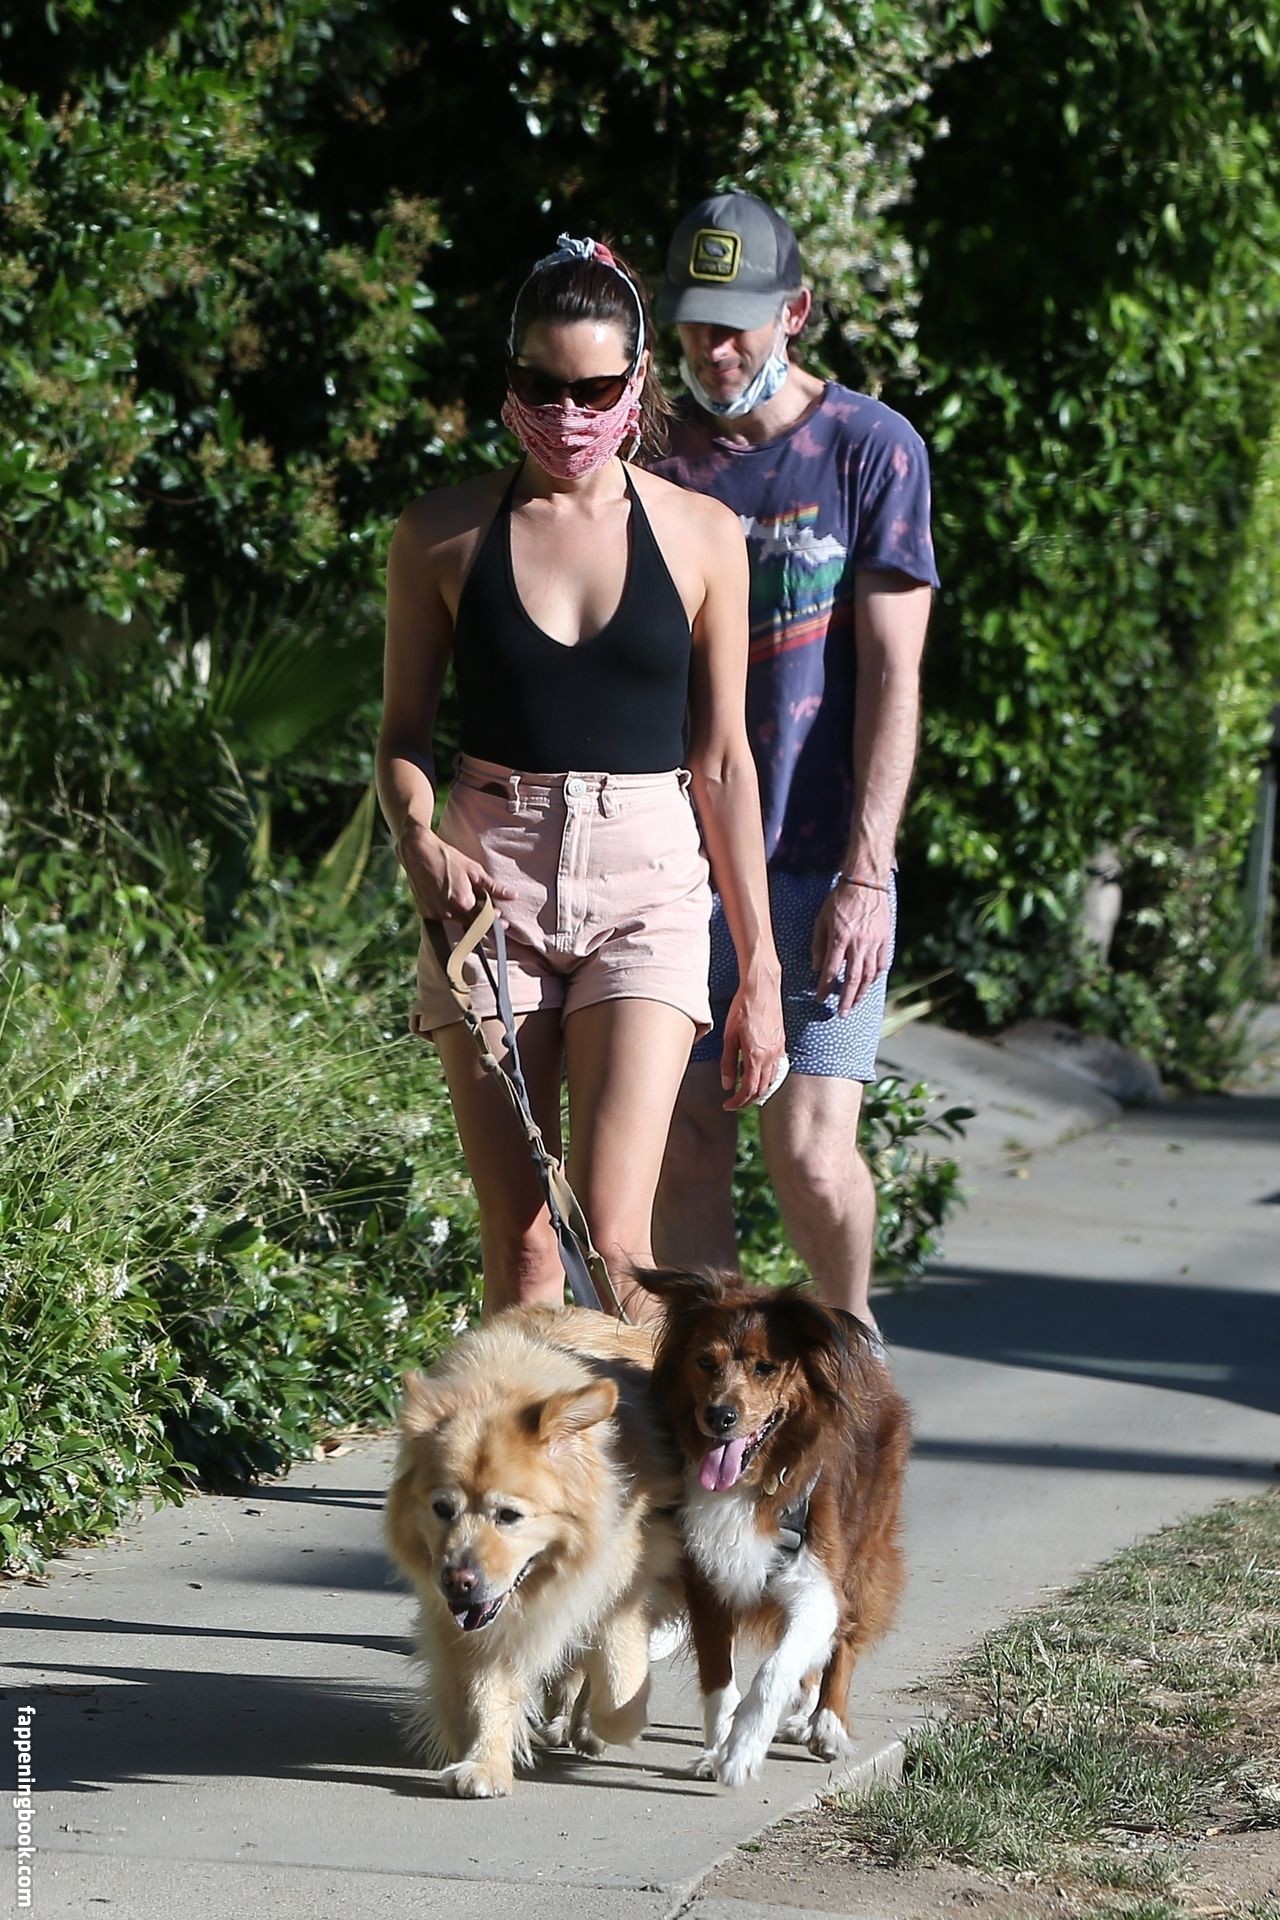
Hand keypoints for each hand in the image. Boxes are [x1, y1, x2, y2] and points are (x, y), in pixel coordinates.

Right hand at [396, 820, 515, 922]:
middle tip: (493, 915)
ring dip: (466, 916)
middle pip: (471, 925)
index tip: (504, 923)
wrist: (418, 852)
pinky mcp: (425, 912)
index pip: (485, 922)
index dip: (495, 923)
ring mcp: (435, 914)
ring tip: (468, 899)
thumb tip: (513, 896)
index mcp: (463, 903)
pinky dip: (452, 912)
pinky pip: (444, 917)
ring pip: (457, 921)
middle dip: (483, 922)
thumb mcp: (474, 871)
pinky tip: (452, 898)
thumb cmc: (448, 858)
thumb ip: (493, 888)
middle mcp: (448, 913)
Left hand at [720, 968, 785, 1111]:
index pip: (749, 1089)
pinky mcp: (782, 1044)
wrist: (762, 989)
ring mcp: (779, 1050)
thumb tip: (727, 1085)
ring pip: (771, 1081)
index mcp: (756, 1056)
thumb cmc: (742, 1009)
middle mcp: (771, 1056)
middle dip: (748, 1100)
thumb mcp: (729, 1037)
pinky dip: (767, 1078)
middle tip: (734, 1102)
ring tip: (745, 1092)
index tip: (728, 1105)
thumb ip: (727, 1063)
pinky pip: (777, 1069)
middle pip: (762, 1089)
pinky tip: (757, 1075)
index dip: (738, 1102)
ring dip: (759, 1091)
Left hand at [812, 883, 891, 1014]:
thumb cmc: (840, 900)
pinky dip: (876, 976)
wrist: (865, 883)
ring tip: (855, 1003)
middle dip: (847, 999)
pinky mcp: (885, 939)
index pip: (831, 971)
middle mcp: (858, 943)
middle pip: (853, 979)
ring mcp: (874, 942)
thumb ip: (818, 944)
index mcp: (840, 938)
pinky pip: (882, 963)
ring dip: (862, 992)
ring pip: (870, 975)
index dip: (825, 988)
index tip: (820, 999)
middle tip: (842, 1013)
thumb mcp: (822, 919)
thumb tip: (817, 968)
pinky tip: (870, 983)